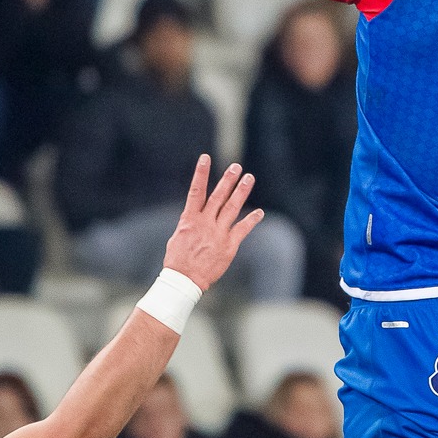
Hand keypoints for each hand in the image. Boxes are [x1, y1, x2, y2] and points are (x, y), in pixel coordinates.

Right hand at [162, 156, 263, 289]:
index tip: (205, 158)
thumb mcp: (178, 237)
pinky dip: (252, 220)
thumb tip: (195, 216)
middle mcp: (205, 223)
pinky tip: (259, 212)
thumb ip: (190, 224)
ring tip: (248, 178)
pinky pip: (242, 229)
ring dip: (241, 192)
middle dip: (227, 180)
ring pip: (232, 207)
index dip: (201, 173)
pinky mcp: (229, 245)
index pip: (196, 191)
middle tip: (236, 166)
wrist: (184, 279)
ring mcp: (218, 233)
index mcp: (190, 219)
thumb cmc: (178, 260)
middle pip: (218, 196)